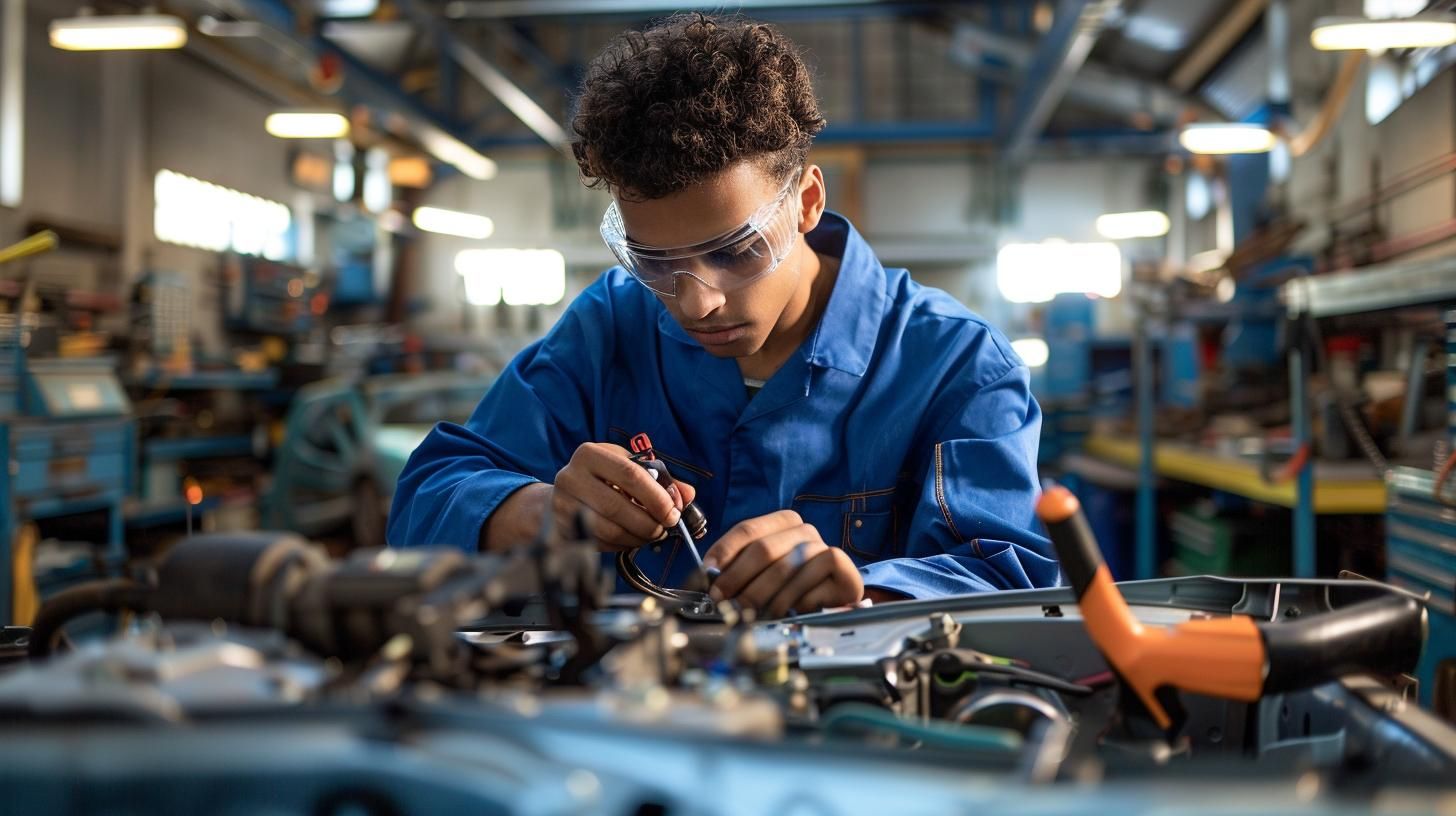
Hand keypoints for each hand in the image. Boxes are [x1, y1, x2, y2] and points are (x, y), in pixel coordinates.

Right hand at [551, 442, 695, 550]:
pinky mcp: (561, 529)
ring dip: (637, 538)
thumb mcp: (629, 467)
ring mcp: (562, 505)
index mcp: (590, 454)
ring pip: (608, 530)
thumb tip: (688, 495)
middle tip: (665, 528)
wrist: (562, 494)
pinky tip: (632, 539)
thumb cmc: (602, 478)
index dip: (656, 497)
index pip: (630, 475)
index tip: (673, 512)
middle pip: (617, 507)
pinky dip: (622, 545)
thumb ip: (660, 479)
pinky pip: (600, 544)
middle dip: (649, 523)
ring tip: (651, 535)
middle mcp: (571, 477)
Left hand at [703, 510, 862, 616]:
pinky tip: (785, 612)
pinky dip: (792, 602)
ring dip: (762, 596)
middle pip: (763, 549)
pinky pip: (808, 584)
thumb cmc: (792, 586)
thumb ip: (739, 569)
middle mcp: (804, 530)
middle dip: (738, 578)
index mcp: (782, 522)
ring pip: (784, 569)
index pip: (747, 530)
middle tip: (723, 602)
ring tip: (748, 614)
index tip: (708, 575)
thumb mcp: (762, 574)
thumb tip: (710, 576)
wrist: (834, 598)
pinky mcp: (840, 565)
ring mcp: (823, 546)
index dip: (724, 552)